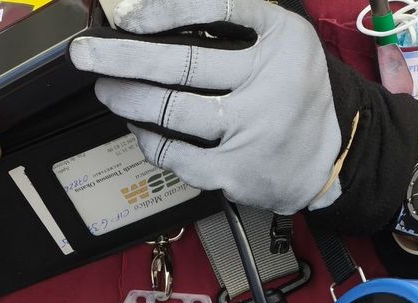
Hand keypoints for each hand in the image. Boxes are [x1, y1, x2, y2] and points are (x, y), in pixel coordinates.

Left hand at [70, 0, 342, 214]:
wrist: (331, 158)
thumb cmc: (293, 90)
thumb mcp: (281, 39)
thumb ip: (236, 18)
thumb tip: (159, 11)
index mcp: (283, 40)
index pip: (219, 9)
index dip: (166, 10)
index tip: (128, 16)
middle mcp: (269, 84)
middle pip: (184, 63)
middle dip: (123, 57)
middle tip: (86, 54)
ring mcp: (251, 131)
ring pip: (173, 111)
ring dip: (128, 98)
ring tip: (106, 89)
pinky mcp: (236, 171)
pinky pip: (177, 154)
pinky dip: (150, 139)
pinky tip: (138, 126)